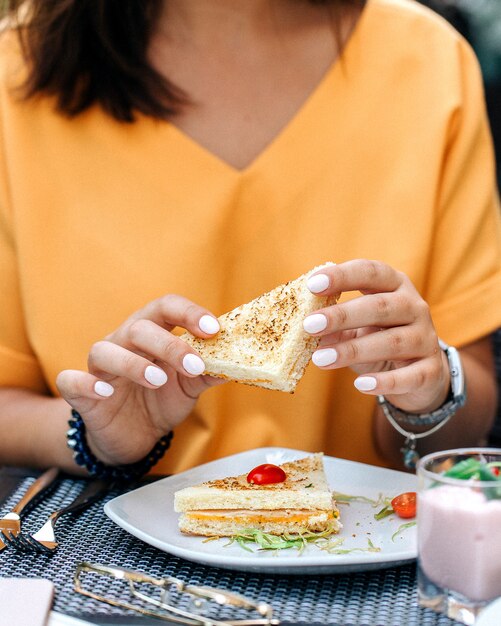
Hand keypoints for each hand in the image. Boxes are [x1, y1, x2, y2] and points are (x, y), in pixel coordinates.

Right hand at [56, 295, 222, 464]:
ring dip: (133, 363)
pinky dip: (86, 383)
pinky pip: (71, 381)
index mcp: (152, 333)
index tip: (213, 329)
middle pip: (140, 327)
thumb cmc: (161, 400)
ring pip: (105, 350)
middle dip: (169, 345)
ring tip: (158, 380)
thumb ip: (208, 372)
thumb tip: (239, 363)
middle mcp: (123, 342)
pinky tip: (105, 392)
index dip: (189, 313)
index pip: (166, 307)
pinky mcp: (81, 393)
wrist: (134, 435)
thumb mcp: (189, 386)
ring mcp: (100, 367)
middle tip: (194, 366)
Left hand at [303, 260, 449, 413]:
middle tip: (309, 325)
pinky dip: (385, 381)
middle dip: (342, 315)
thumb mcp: (356, 329)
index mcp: (395, 286)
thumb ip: (335, 326)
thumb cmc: (379, 341)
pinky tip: (360, 385)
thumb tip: (305, 328)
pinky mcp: (431, 370)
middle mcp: (414, 307)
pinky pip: (409, 376)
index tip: (312, 284)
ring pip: (392, 341)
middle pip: (380, 306)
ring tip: (320, 360)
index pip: (371, 272)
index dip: (342, 276)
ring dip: (353, 350)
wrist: (420, 375)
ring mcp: (426, 338)